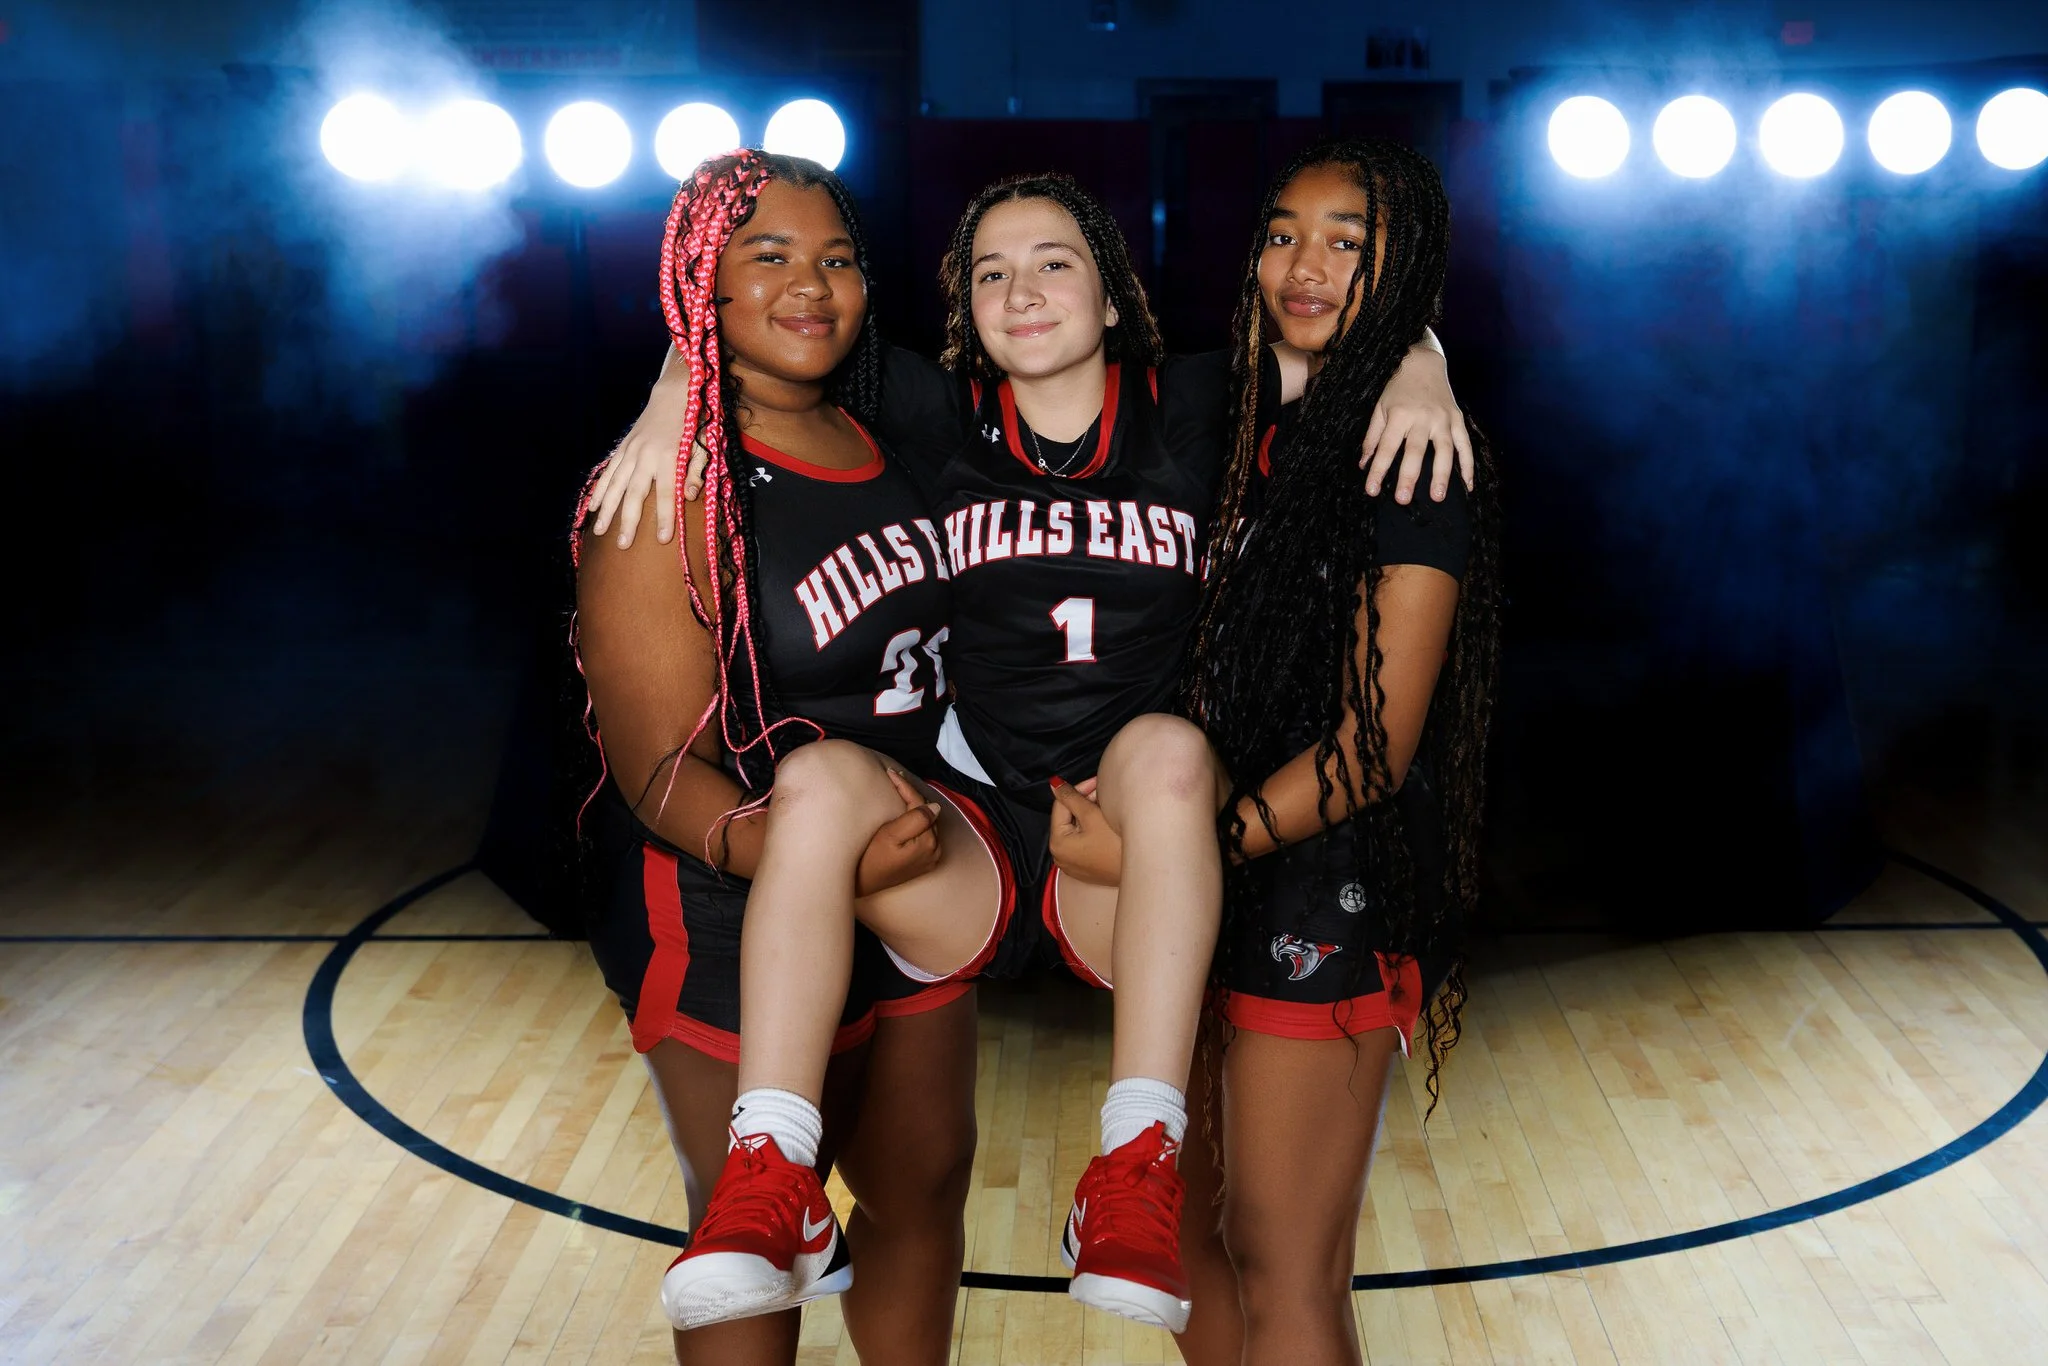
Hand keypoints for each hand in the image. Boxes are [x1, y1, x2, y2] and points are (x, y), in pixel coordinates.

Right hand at [587, 411, 708, 549]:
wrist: (671, 396)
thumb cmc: (692, 424)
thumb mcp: (703, 447)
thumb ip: (696, 471)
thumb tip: (689, 497)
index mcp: (669, 457)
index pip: (667, 493)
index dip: (665, 517)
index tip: (663, 540)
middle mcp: (646, 456)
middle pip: (635, 494)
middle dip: (628, 521)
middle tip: (622, 545)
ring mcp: (630, 452)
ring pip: (615, 485)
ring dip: (607, 510)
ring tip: (600, 531)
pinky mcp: (622, 448)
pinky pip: (608, 472)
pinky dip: (599, 490)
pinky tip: (592, 507)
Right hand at [854, 769, 942, 897]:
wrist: (860, 884)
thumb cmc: (870, 859)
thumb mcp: (891, 835)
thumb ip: (916, 819)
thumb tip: (935, 806)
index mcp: (929, 842)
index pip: (920, 806)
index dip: (906, 787)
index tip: (891, 773)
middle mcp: (934, 851)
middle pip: (925, 813)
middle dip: (911, 795)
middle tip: (895, 778)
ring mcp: (929, 858)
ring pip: (925, 822)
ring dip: (914, 806)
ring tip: (900, 790)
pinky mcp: (922, 862)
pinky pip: (923, 834)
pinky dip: (916, 820)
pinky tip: (906, 811)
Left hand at [1049, 776, 1120, 886]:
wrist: (1142, 869)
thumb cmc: (1116, 846)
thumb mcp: (1092, 815)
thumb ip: (1071, 797)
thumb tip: (1055, 784)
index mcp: (1057, 843)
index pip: (1060, 805)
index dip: (1079, 790)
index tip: (1096, 782)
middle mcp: (1061, 856)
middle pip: (1068, 818)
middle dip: (1084, 802)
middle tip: (1103, 792)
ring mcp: (1073, 864)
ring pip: (1077, 829)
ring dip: (1089, 815)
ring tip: (1106, 805)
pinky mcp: (1086, 867)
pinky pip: (1084, 842)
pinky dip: (1092, 830)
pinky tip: (1106, 822)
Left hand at [1361, 344, 1473, 503]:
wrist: (1423, 361)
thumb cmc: (1397, 387)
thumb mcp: (1380, 408)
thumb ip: (1372, 437)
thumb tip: (1364, 464)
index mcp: (1399, 415)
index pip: (1386, 448)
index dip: (1378, 470)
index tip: (1372, 491)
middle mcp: (1422, 417)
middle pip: (1415, 451)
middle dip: (1409, 476)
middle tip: (1403, 499)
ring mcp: (1443, 419)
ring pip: (1444, 450)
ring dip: (1442, 475)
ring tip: (1437, 496)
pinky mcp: (1458, 419)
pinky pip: (1465, 445)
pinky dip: (1468, 465)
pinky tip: (1468, 485)